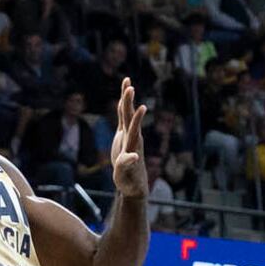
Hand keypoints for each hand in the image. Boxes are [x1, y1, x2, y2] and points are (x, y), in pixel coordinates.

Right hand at [111, 78, 149, 197]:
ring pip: (126, 114)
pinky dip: (122, 108)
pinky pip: (123, 119)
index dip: (136, 118)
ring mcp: (128, 136)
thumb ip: (126, 164)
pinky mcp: (123, 137)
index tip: (142, 106)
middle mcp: (132, 137)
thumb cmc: (129, 180)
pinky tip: (122, 99)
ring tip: (127, 82)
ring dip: (126, 99)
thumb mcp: (124, 175)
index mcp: (132, 146)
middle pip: (129, 116)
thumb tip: (133, 157)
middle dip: (128, 101)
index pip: (134, 128)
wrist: (132, 183)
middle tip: (129, 84)